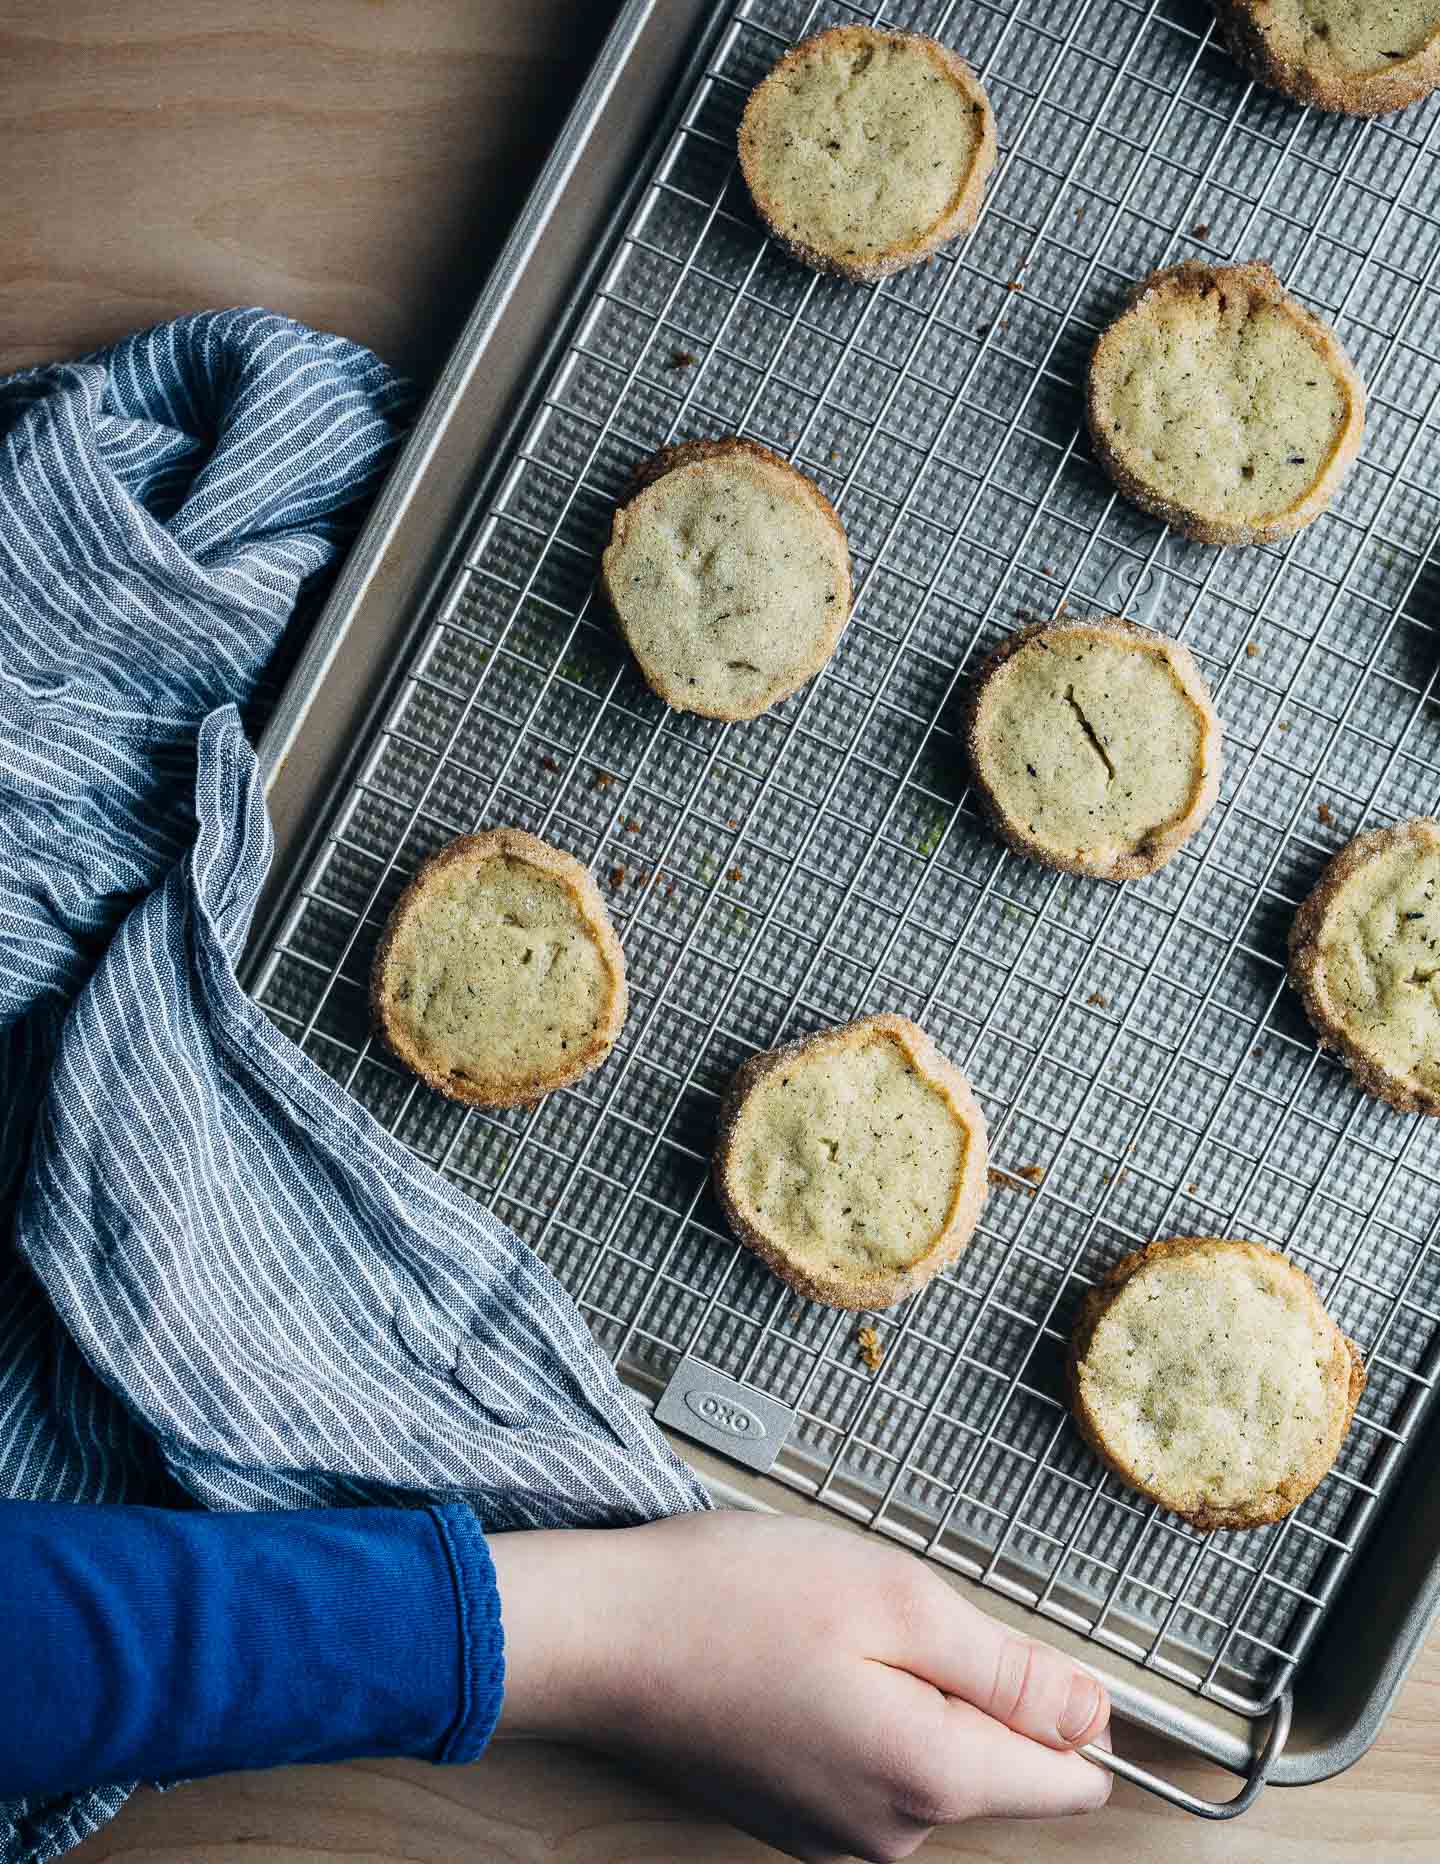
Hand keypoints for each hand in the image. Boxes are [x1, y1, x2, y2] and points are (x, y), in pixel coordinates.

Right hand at [488, 1508, 1110, 1860]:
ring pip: (929, 1756)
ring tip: (831, 1626)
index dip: (1069, 1701)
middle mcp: (890, 1831)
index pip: (1070, 1778)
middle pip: (996, 1763)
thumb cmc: (731, 1602)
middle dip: (968, 1679)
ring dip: (907, 1687)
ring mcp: (835, 1833)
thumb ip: (1008, 1668)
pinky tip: (800, 1656)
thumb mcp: (898, 1598)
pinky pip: (869, 1761)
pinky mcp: (793, 1815)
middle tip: (892, 1609)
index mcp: (931, 1777)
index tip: (1018, 1640)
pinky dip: (856, 1705)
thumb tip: (1094, 1712)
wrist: (601, 1637)